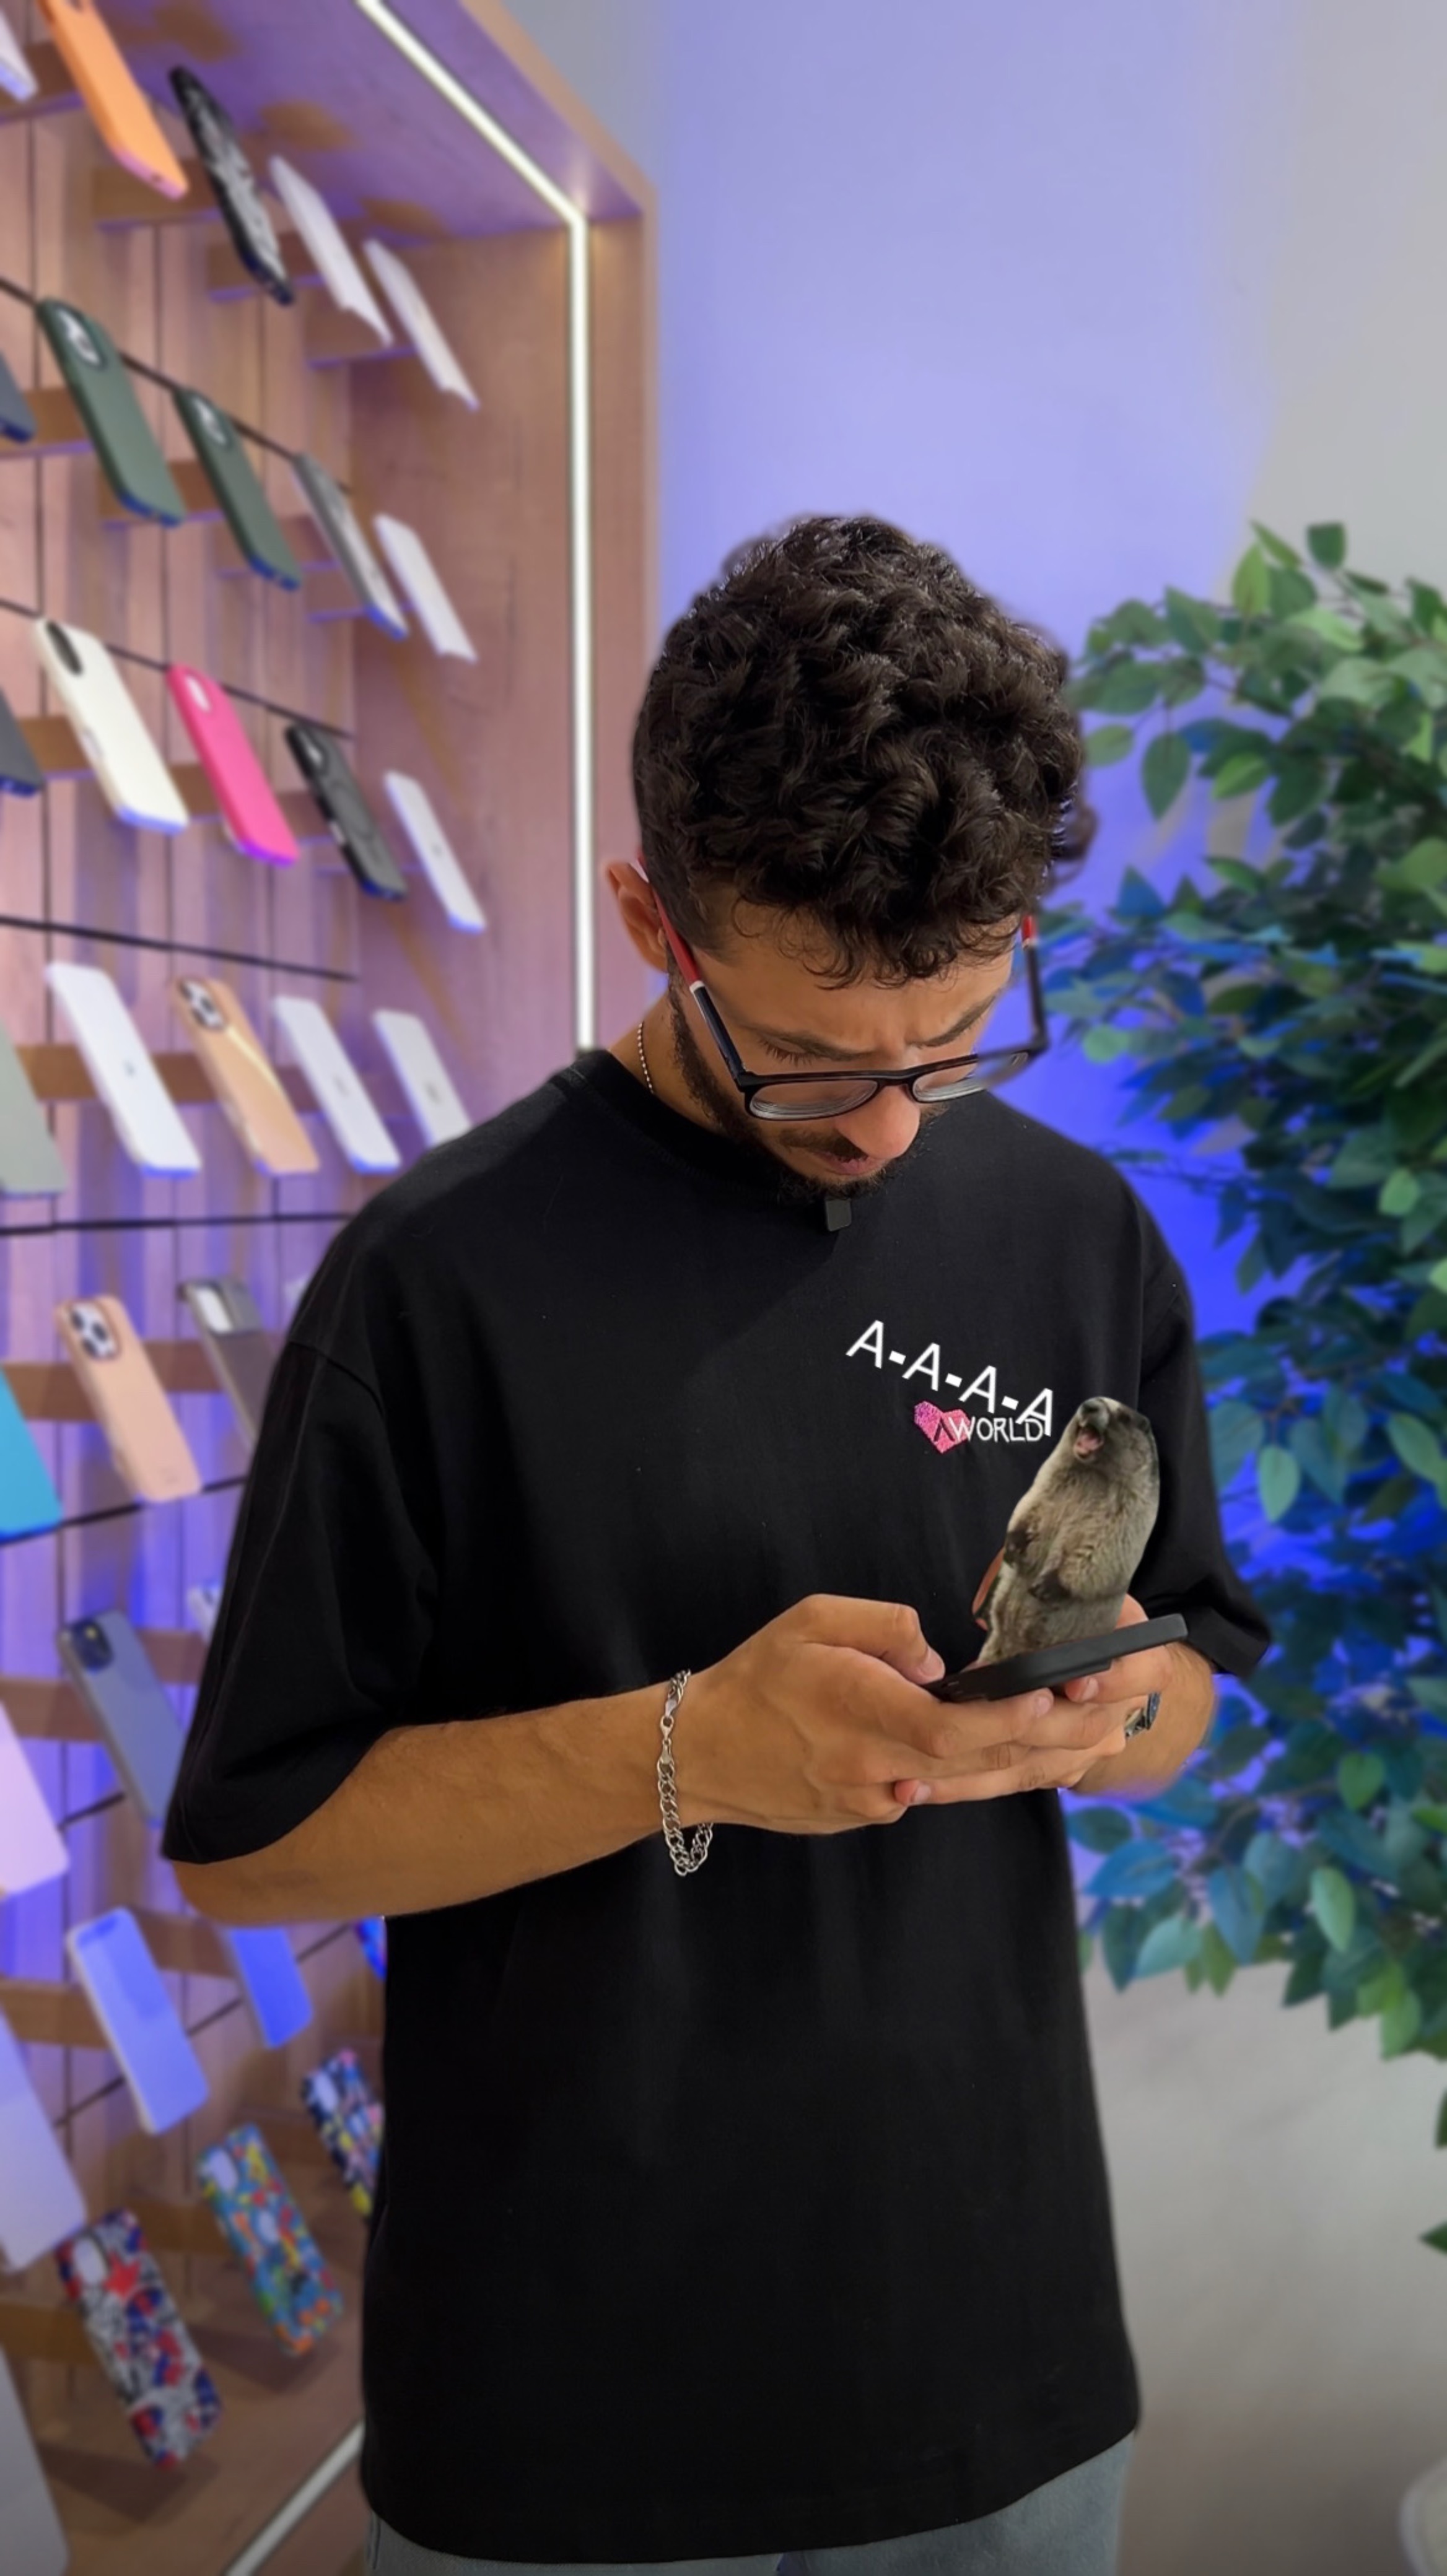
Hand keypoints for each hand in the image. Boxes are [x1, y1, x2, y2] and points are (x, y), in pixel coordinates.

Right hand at [673, 1594, 1132, 1836]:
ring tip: (1099, 1741)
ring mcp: (878, 1800)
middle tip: (1118, 1714)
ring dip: (1041, 1764)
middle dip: (1059, 1737)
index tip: (1068, 1693)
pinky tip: (1032, 1759)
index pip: (960, 1724)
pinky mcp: (872, 1815)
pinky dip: (991, 1775)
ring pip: (974, 1784)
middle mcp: (880, 1767)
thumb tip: (937, 1658)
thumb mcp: (810, 1621)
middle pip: (986, 1760)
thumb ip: (882, 1627)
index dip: (1020, 1715)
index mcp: (866, 1711)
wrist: (699, 1755)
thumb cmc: (755, 1681)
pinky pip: (942, 1792)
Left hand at [887, 1593, 1168, 1810]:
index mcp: (1138, 1658)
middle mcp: (1121, 1711)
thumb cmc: (1075, 1613)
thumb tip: (984, 1602)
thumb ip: (1030, 1587)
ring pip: (1042, 1766)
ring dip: (981, 1768)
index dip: (1113, 1681)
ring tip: (922, 1773)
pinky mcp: (1058, 1769)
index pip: (1144, 1673)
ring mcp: (1091, 1749)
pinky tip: (919, 1787)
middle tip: (975, 1724)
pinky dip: (966, 1784)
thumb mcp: (1065, 1590)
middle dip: (1026, 1728)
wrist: (1106, 1662)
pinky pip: (1015, 1782)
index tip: (1074, 1685)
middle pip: (1084, 1730)